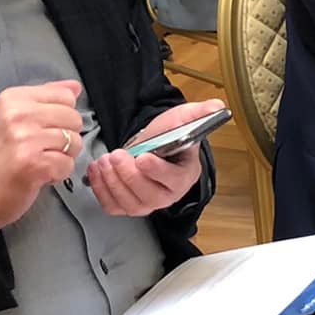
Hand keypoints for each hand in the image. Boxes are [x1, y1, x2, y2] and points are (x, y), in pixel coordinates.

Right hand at [0, 80, 85, 234]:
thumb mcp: (13, 117)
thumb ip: (46, 98)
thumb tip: (75, 87)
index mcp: (14, 98)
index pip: (64, 95)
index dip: (63, 115)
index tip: (44, 127)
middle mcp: (19, 115)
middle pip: (73, 118)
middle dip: (66, 137)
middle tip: (43, 148)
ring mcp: (27, 139)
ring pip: (74, 142)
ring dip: (63, 156)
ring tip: (41, 160)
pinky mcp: (35, 164)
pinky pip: (68, 164)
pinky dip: (59, 173)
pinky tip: (40, 174)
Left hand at [87, 99, 222, 217]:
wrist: (152, 146)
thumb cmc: (169, 137)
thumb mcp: (184, 119)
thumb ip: (200, 113)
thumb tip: (217, 107)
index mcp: (184, 175)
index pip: (173, 180)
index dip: (156, 171)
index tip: (142, 158)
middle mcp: (167, 194)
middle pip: (149, 196)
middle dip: (128, 175)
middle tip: (117, 156)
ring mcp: (147, 202)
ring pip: (129, 203)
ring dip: (112, 182)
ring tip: (105, 160)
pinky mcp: (128, 205)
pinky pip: (113, 206)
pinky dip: (101, 191)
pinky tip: (98, 172)